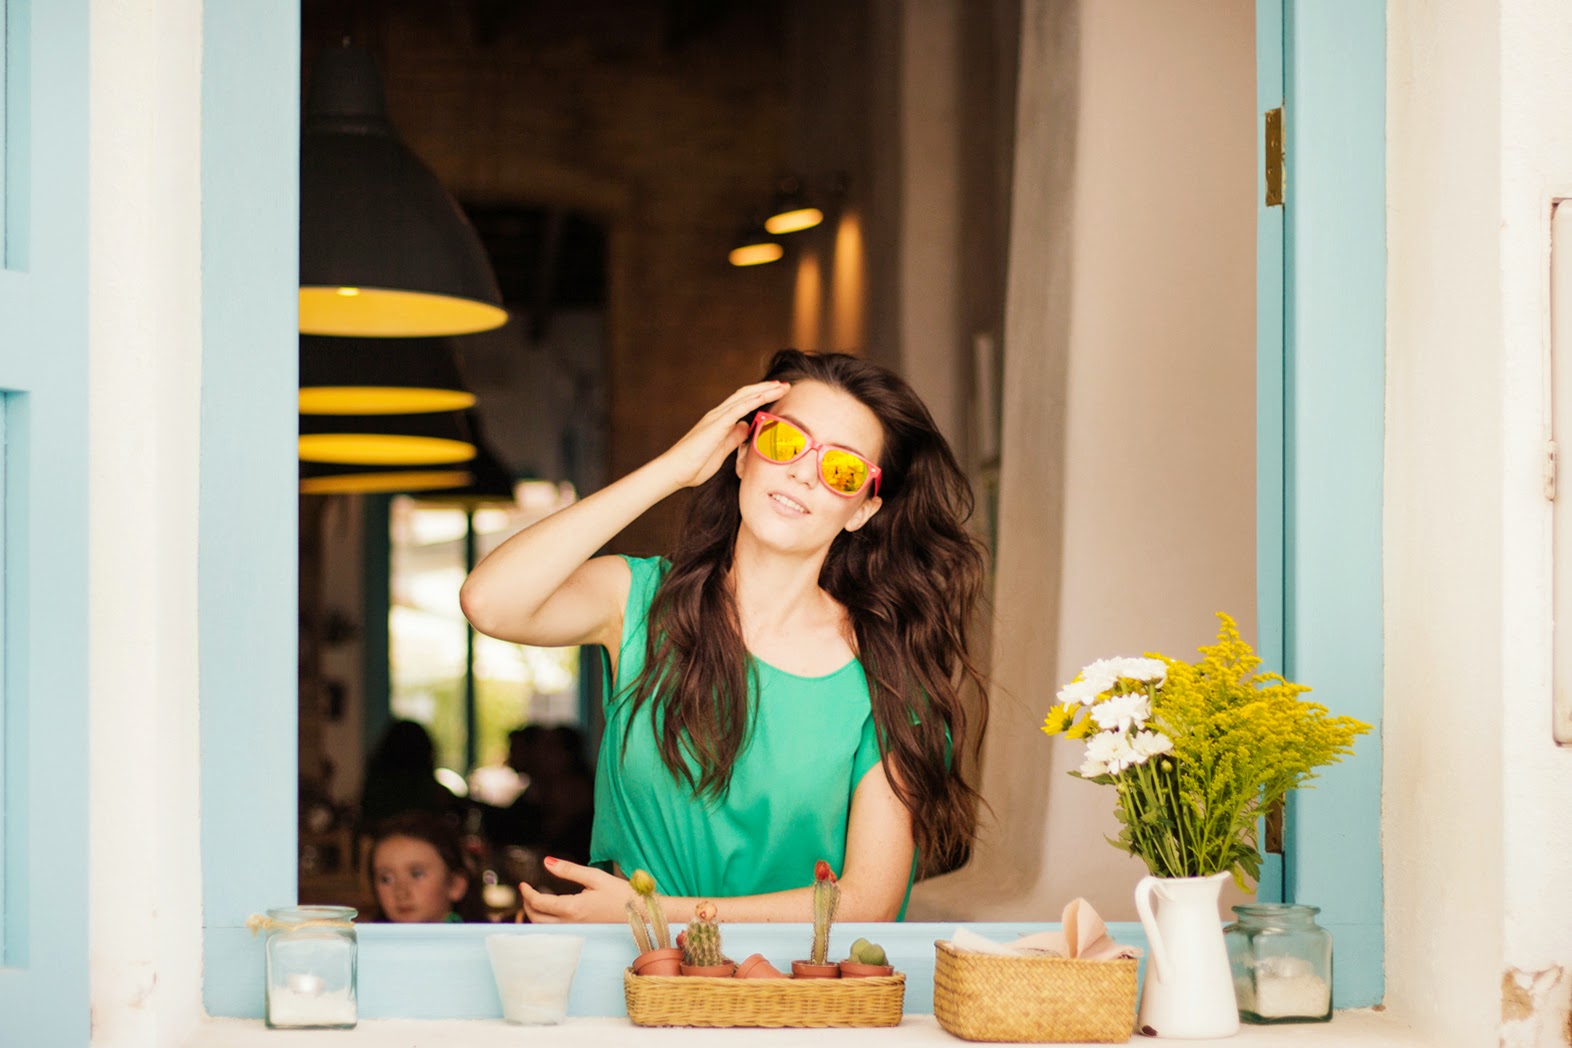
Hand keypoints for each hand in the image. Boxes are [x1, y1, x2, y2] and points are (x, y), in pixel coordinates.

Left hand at [518, 856, 636, 922]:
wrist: (642, 916)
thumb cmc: (622, 895)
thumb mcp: (596, 877)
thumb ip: (569, 870)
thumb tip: (547, 862)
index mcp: (572, 908)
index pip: (539, 903)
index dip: (527, 893)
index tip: (523, 884)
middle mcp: (571, 924)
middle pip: (537, 919)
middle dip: (527, 905)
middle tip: (526, 891)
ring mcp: (576, 932)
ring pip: (544, 928)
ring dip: (534, 915)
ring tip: (535, 902)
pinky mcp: (581, 934)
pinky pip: (555, 931)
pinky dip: (546, 923)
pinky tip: (550, 913)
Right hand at [656, 381, 788, 488]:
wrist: (676, 471)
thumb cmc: (695, 465)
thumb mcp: (722, 450)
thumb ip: (734, 438)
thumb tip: (747, 427)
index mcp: (720, 421)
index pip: (744, 402)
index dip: (761, 396)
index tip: (778, 393)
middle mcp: (718, 415)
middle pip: (746, 395)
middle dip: (767, 389)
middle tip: (785, 384)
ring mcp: (716, 418)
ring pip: (744, 397)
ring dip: (765, 390)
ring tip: (782, 386)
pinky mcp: (715, 425)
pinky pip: (737, 409)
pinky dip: (752, 400)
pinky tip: (765, 395)